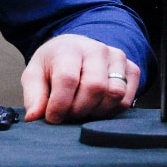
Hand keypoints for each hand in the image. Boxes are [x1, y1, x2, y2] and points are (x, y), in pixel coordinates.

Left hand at [21, 33, 139, 123]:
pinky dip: (111, 110)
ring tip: (82, 110)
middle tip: (68, 115)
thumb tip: (33, 117)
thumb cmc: (54, 64)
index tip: (52, 117)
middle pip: (95, 88)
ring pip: (114, 95)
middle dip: (79, 109)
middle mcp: (97, 50)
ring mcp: (117, 58)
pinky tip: (97, 107)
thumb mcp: (35, 75)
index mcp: (69, 48)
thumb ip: (33, 95)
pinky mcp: (132, 69)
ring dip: (96, 111)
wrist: (75, 49)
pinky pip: (126, 99)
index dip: (59, 104)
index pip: (68, 78)